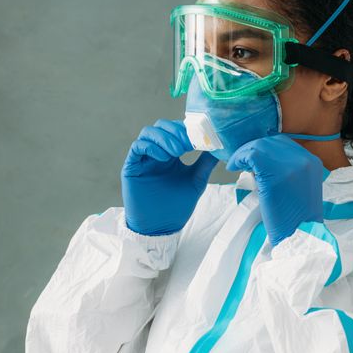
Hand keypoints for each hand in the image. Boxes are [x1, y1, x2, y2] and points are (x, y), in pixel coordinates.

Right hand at [121, 119, 218, 234]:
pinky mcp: (132, 167)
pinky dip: (151, 147)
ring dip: (164, 137)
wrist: (161, 227)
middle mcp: (156, 153)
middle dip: (175, 131)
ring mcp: (143, 159)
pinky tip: (164, 157)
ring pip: (148, 133)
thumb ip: (206, 163)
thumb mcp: (196, 181)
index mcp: (170, 153)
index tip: (200, 137)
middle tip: (188, 144)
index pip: (175, 129)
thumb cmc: (177, 205)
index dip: (186, 129)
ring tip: (177, 151)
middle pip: (160, 126)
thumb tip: (220, 146)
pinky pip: (137, 147)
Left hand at [226, 134, 323, 245]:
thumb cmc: (296, 218)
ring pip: (259, 146)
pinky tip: (234, 167)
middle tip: (242, 160)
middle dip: (253, 149)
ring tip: (237, 164)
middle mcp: (303, 159)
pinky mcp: (274, 174)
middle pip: (271, 142)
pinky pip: (251, 156)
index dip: (264, 148)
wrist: (299, 236)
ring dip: (245, 154)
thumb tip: (262, 161)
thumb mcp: (299, 187)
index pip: (283, 144)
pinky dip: (239, 159)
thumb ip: (287, 170)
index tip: (253, 158)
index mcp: (312, 162)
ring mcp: (290, 165)